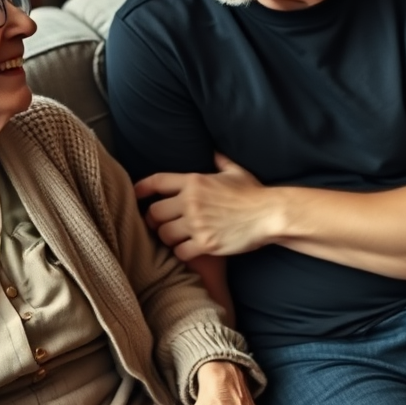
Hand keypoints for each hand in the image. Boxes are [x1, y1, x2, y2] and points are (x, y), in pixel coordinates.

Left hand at [135, 153, 271, 259]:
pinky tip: (190, 249)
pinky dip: (182, 252)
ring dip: (168, 238)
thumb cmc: (253, 193)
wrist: (270, 214)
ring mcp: (197, 224)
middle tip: (160, 225)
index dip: (141, 189)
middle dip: (154, 221)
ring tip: (176, 238)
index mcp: (194, 181)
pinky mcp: (206, 243)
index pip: (157, 182)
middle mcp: (191, 201)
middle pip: (154, 213)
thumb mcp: (235, 171)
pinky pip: (180, 252)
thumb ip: (220, 161)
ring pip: (164, 235)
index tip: (135, 196)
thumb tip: (214, 152)